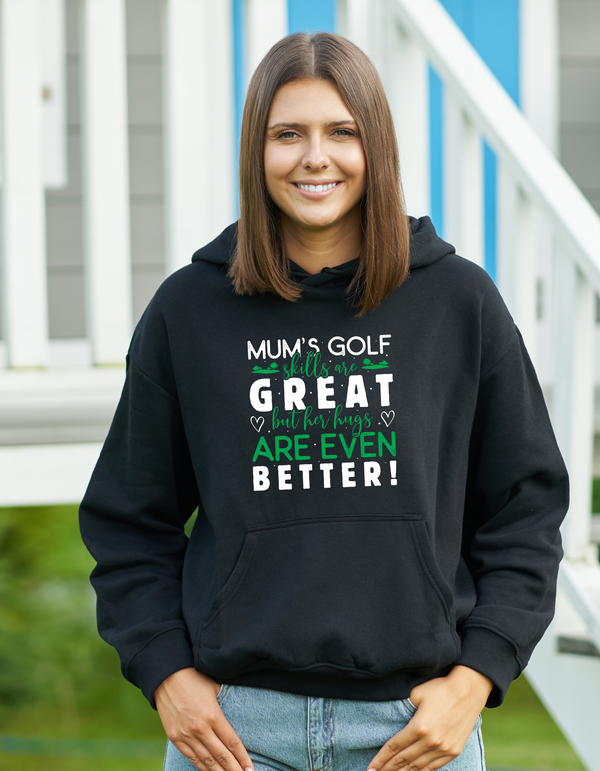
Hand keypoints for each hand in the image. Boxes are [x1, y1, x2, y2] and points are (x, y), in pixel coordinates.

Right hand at [154, 667, 254, 770]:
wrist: (166, 676)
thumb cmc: (194, 678)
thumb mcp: (215, 688)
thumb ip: (225, 705)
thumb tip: (237, 713)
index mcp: (213, 716)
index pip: (232, 742)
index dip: (242, 758)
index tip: (250, 768)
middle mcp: (201, 729)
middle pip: (222, 756)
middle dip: (234, 769)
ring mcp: (186, 735)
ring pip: (207, 761)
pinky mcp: (175, 738)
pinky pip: (192, 757)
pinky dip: (202, 767)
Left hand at [366, 666, 492, 770]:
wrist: (469, 691)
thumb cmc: (440, 688)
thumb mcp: (416, 694)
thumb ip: (404, 710)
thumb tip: (395, 719)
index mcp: (419, 727)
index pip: (394, 747)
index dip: (381, 759)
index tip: (370, 768)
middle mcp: (431, 741)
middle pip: (403, 761)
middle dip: (387, 769)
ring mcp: (443, 749)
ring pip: (418, 767)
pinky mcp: (453, 751)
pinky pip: (433, 767)